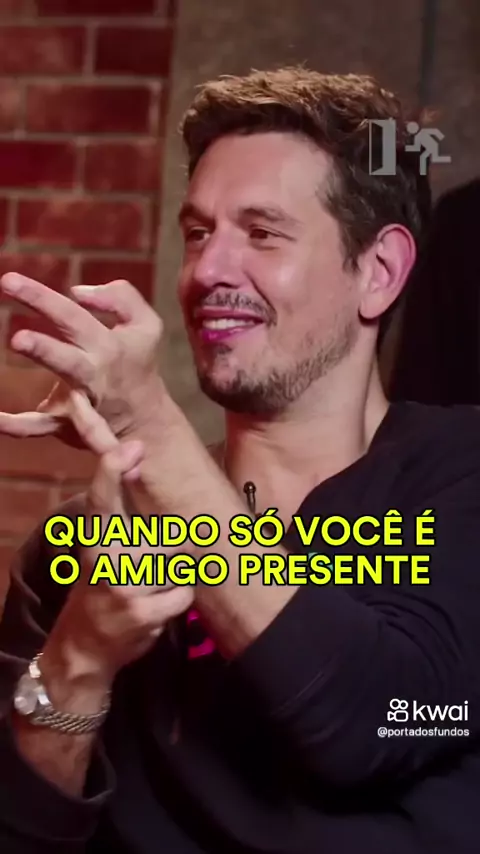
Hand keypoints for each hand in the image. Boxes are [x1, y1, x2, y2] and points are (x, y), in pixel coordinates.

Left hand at [0, 274, 163, 449]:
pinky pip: (39, 427)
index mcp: (108, 346)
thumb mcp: (146, 325)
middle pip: (67, 359)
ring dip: (40, 379)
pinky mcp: (67, 425)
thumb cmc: (137, 365)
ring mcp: (81, 403)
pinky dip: (16, 426)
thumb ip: (121, 297)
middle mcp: (94, 374)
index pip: (72, 317)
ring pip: (60, 394)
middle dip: (43, 348)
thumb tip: (77, 291)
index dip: (41, 298)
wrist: (147, 423)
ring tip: (17, 351)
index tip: (8, 281)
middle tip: (18, 339)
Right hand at [46, 438, 194, 685]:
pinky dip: (177, 601)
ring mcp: (123, 585)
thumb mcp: (103, 550)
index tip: (133, 446)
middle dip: (170, 552)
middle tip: (148, 569)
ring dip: (172, 578)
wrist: (83, 645)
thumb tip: (140, 467)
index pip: (102, 499)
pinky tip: (155, 609)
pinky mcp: (141, 612)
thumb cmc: (102, 587)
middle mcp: (106, 557)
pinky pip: (183, 594)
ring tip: (149, 591)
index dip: (114, 469)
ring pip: (177, 565)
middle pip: (165, 536)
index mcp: (95, 539)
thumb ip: (122, 517)